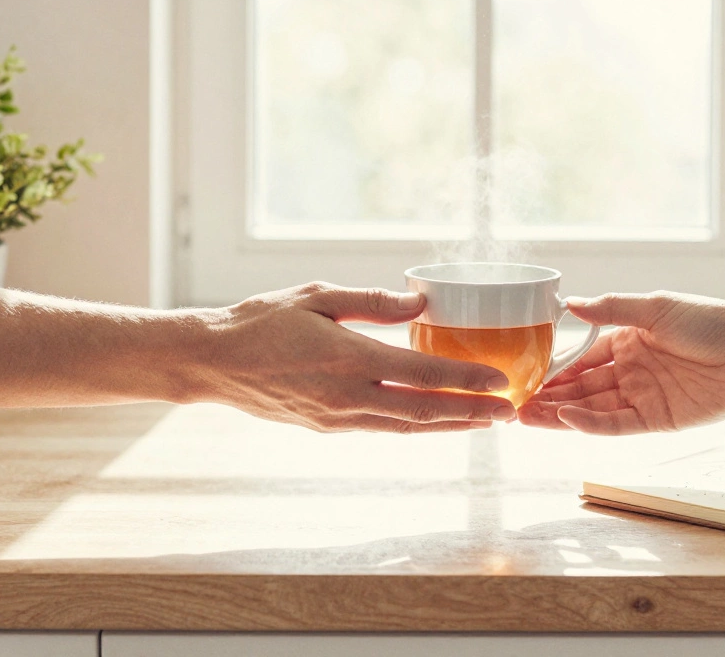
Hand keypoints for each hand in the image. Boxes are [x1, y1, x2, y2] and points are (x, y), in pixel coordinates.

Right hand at [194, 282, 515, 432]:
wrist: (212, 363)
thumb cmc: (261, 320)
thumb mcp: (316, 296)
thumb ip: (371, 301)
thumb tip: (420, 304)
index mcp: (348, 357)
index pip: (423, 374)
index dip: (467, 380)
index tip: (501, 380)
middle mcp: (347, 395)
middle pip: (425, 411)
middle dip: (473, 413)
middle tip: (511, 412)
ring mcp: (337, 418)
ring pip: (407, 427)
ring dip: (450, 426)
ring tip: (486, 422)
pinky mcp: (327, 427)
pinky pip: (383, 430)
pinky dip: (417, 427)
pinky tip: (438, 421)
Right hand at [517, 292, 724, 434]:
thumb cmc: (711, 322)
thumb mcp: (655, 307)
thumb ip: (610, 308)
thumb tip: (568, 303)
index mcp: (626, 341)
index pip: (580, 358)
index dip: (552, 369)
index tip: (523, 375)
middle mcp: (630, 371)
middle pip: (580, 388)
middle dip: (547, 397)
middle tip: (513, 404)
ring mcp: (642, 397)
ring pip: (591, 409)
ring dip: (559, 414)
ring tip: (525, 417)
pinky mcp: (657, 421)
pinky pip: (616, 425)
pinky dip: (590, 424)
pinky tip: (565, 419)